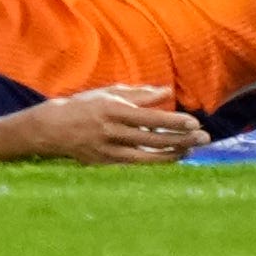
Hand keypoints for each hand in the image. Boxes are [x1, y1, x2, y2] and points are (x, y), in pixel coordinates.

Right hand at [15, 87, 204, 164]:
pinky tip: (171, 157)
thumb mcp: (109, 93)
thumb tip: (167, 92)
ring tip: (191, 150)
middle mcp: (112, 131)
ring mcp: (109, 150)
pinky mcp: (106, 163)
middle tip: (204, 139)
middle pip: (153, 138)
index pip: (151, 118)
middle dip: (181, 139)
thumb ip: (139, 94)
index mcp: (113, 110)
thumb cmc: (84, 105)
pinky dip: (156, 161)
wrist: (52, 129)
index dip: (174, 122)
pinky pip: (137, 164)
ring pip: (148, 155)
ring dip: (172, 153)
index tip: (194, 123)